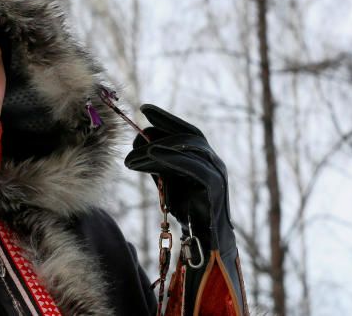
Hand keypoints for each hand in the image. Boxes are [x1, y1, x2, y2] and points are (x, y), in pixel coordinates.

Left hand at [123, 104, 231, 249]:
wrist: (207, 243)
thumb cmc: (187, 211)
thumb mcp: (168, 181)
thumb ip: (156, 162)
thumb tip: (138, 141)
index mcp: (204, 159)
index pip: (187, 131)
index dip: (167, 118)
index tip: (145, 108)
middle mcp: (213, 162)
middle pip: (189, 136)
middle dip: (164, 125)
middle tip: (138, 123)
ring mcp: (217, 174)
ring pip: (189, 148)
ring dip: (159, 146)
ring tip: (134, 152)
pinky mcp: (215, 188)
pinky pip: (193, 167)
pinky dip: (172, 157)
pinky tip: (151, 154)